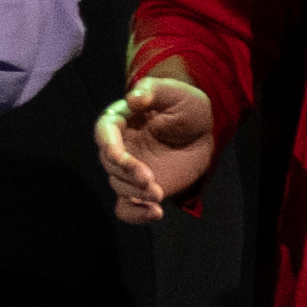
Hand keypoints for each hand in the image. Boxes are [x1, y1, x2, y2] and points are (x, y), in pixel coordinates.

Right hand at [91, 66, 224, 222]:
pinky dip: (135, 215)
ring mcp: (128, 170)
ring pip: (119, 185)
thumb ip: (154, 91)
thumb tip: (133, 98)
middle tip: (150, 181)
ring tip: (158, 195)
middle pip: (109, 163)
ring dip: (136, 193)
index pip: (105, 133)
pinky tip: (154, 214)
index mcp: (120, 121)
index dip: (111, 147)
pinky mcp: (139, 189)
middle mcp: (118, 147)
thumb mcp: (177, 94)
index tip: (122, 158)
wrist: (201, 134)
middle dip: (127, 174)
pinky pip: (126, 207)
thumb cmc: (186, 108)